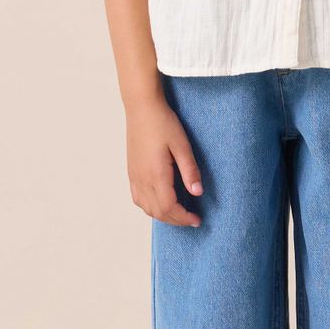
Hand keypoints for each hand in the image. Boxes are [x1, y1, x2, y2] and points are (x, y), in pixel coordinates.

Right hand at [126, 91, 203, 226]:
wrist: (142, 108)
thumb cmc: (162, 123)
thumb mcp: (182, 145)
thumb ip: (190, 170)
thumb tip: (198, 193)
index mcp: (156, 175)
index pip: (169, 207)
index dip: (183, 218)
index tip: (197, 220)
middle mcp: (142, 179)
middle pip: (158, 212)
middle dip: (176, 220)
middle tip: (191, 219)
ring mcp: (134, 176)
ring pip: (146, 207)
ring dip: (163, 215)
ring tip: (178, 213)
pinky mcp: (132, 171)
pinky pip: (137, 198)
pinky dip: (150, 207)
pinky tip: (160, 202)